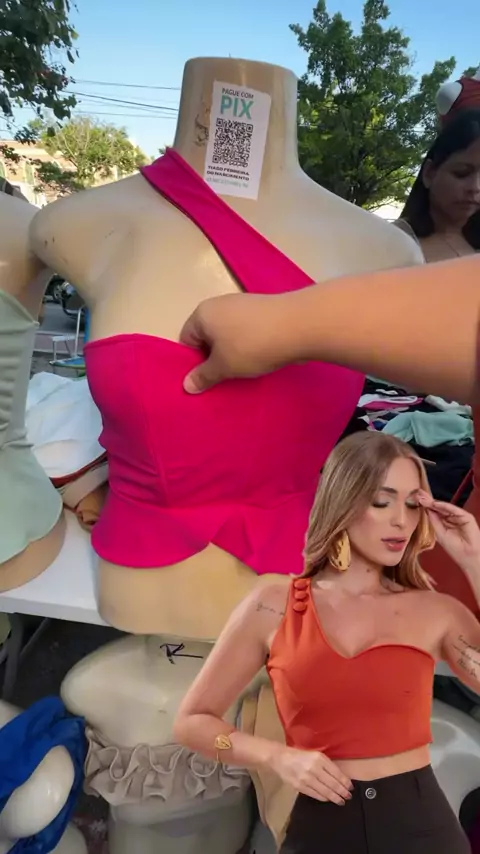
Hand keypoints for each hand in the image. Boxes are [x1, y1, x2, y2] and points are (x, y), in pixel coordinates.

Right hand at [180, 292, 297, 392]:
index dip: (194, 361)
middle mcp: (219, 304)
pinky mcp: (264, 309)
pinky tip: (264, 356)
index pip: (186, 339)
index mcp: (202, 314)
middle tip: (227, 377)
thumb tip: (186, 385)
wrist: (299, 325)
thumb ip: (203, 376)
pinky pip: (249, 330)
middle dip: (215, 357)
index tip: (208, 378)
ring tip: (247, 369)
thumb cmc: (252, 346)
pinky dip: (252, 344)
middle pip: (208, 336)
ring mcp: (243, 304)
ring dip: (235, 352)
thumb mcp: (224, 367)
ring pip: (230, 334)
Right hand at [269, 745, 352, 804]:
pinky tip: (328, 799)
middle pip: (332, 783)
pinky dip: (323, 798)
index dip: (345, 782)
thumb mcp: (315, 755)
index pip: (336, 773)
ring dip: (334, 797)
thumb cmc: (300, 755)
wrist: (280, 758)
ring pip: (325, 791)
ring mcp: (306, 778)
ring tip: (341, 801)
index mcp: (319, 758)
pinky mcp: (300, 787)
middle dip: (342, 792)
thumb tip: (340, 777)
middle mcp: (314, 768)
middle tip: (348, 797)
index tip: (351, 787)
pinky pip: (315, 794)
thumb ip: (326, 765)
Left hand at [417, 490, 479, 572]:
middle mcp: (452, 518)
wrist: (468, 556)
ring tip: (424, 498)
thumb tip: (427, 509)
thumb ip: (434, 520)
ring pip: (445, 507)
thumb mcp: (440, 533)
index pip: (434, 512)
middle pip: (439, 507)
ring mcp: (459, 516)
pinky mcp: (466, 517)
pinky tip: (435, 504)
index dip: (426, 506)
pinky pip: (454, 509)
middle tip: (418, 494)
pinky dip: (444, 506)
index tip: (416, 499)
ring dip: (434, 502)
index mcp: (445, 523)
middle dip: (428, 501)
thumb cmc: (455, 548)